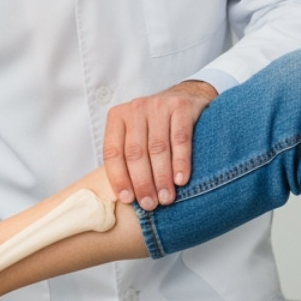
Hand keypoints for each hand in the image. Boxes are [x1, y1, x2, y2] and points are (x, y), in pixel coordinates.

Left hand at [103, 80, 216, 209]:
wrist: (187, 96)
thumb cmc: (156, 125)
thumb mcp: (136, 134)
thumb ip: (127, 158)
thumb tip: (125, 198)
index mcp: (118, 117)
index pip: (113, 152)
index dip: (119, 178)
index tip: (128, 199)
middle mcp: (136, 108)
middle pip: (135, 152)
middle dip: (142, 182)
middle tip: (150, 204)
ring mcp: (159, 105)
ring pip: (157, 147)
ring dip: (162, 177)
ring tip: (166, 198)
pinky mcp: (182, 106)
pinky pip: (180, 139)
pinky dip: (181, 162)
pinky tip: (181, 180)